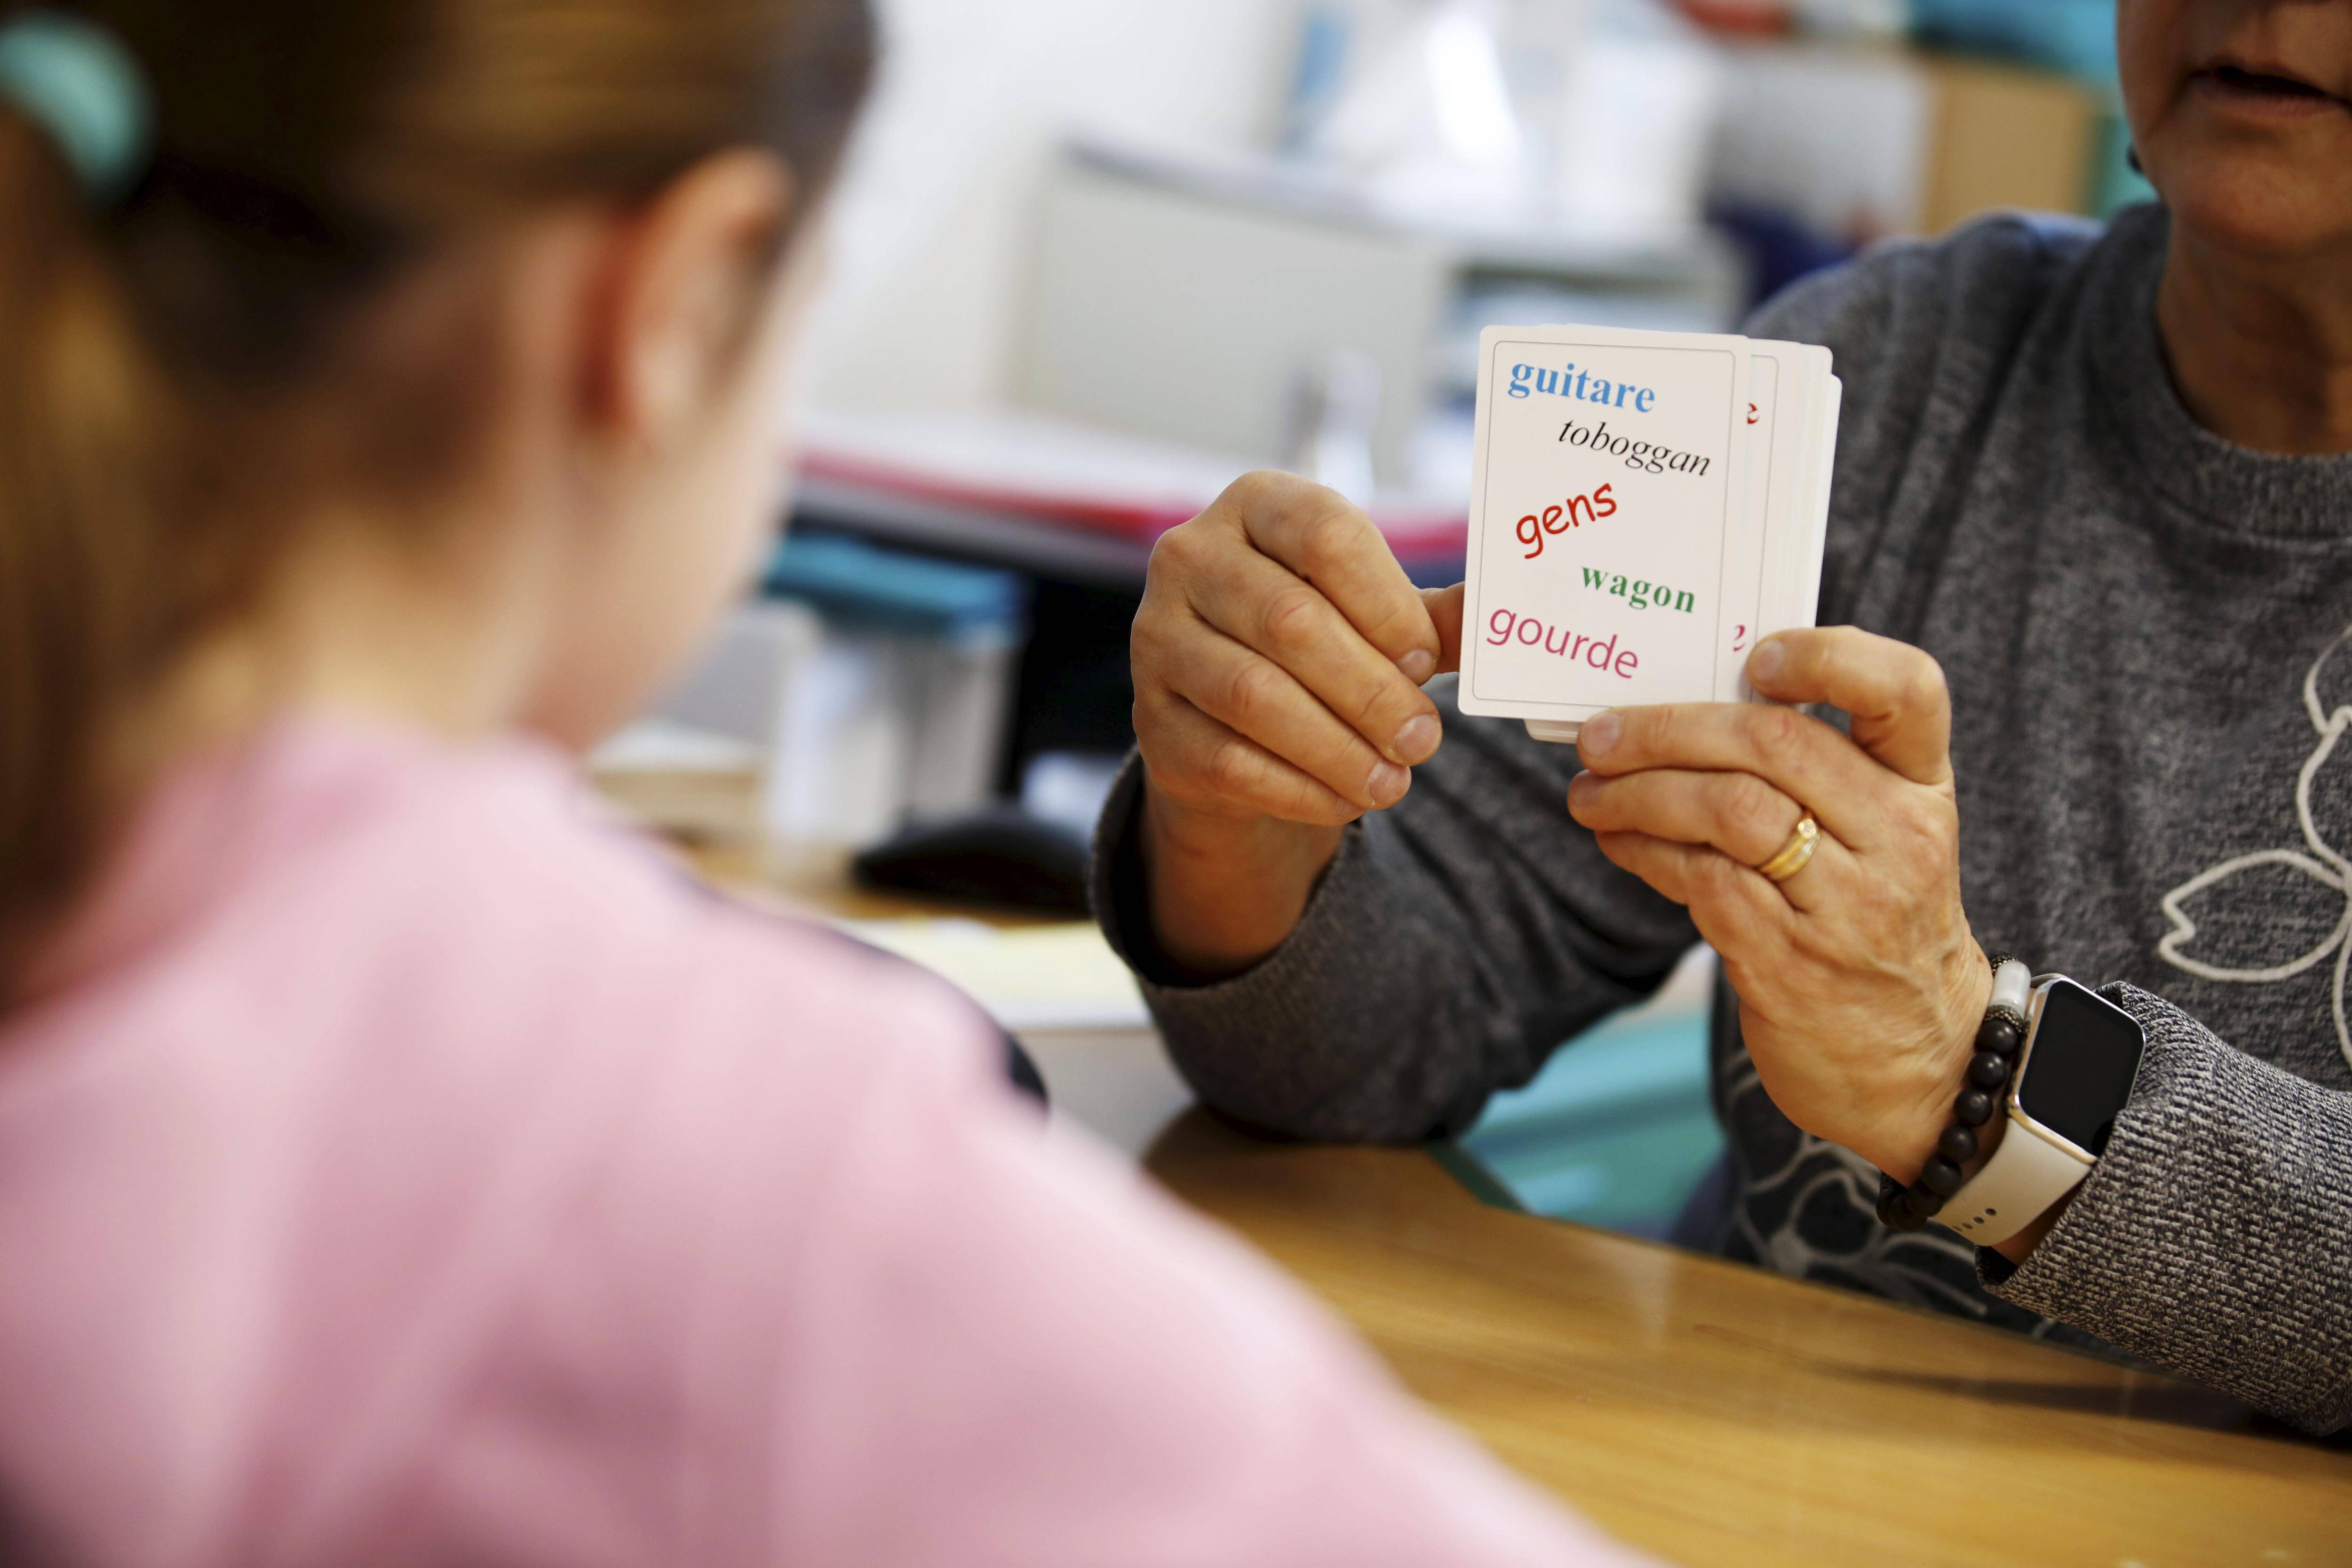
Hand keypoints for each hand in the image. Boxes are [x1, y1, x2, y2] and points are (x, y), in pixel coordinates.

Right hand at [1131, 471, 1463, 974]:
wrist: (1228, 717)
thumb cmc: (1318, 644)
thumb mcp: (1373, 613)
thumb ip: (1430, 615)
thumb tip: (1507, 620)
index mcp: (1255, 505)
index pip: (1325, 534)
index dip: (1385, 602)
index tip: (1426, 659)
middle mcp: (1189, 559)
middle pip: (1290, 621)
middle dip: (1371, 690)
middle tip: (1424, 739)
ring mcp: (1157, 641)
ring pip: (1255, 697)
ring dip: (1338, 749)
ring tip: (1395, 780)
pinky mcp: (1153, 724)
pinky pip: (1230, 760)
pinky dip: (1301, 788)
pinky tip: (1347, 799)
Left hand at [1563, 626, 1989, 1187]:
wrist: (1922, 1062)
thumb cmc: (1876, 923)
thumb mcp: (1881, 837)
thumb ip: (1817, 773)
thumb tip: (1683, 712)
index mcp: (1923, 788)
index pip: (1907, 689)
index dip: (1829, 656)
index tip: (1755, 655)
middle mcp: (1898, 837)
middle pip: (1775, 742)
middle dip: (1668, 729)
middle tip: (1602, 735)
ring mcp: (1848, 904)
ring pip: (1728, 808)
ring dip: (1639, 792)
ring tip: (1590, 791)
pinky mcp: (1793, 963)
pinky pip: (1702, 881)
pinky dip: (1645, 851)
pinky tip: (1617, 841)